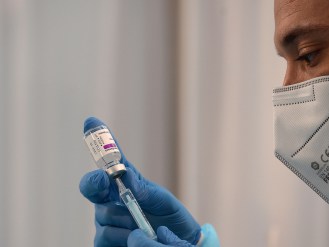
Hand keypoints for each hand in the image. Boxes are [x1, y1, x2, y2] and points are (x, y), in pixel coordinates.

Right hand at [80, 117, 200, 246]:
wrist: (179, 242)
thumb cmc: (171, 217)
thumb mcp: (162, 199)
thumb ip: (142, 188)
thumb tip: (124, 176)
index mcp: (125, 183)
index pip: (108, 160)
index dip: (99, 141)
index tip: (92, 122)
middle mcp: (110, 200)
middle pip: (94, 187)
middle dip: (101, 186)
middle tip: (117, 192)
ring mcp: (106, 221)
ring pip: (102, 216)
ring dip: (124, 221)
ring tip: (143, 226)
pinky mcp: (105, 241)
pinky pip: (103, 237)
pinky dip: (120, 238)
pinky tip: (133, 237)